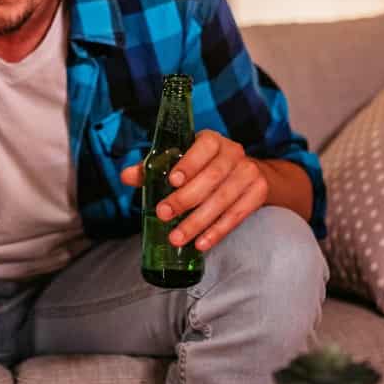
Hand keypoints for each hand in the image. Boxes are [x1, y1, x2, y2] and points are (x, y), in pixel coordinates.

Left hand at [119, 130, 268, 251]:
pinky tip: (201, 243)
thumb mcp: (180, 163)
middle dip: (186, 198)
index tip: (173, 180)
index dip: (190, 163)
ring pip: (224, 199)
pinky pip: (237, 215)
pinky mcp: (258, 192)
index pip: (204, 146)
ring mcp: (248, 173)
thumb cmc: (204, 167)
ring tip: (177, 238)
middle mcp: (234, 153)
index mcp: (212, 140)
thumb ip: (152, 169)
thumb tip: (125, 176)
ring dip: (199, 221)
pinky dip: (218, 231)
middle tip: (164, 215)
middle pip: (212, 177)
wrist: (246, 173)